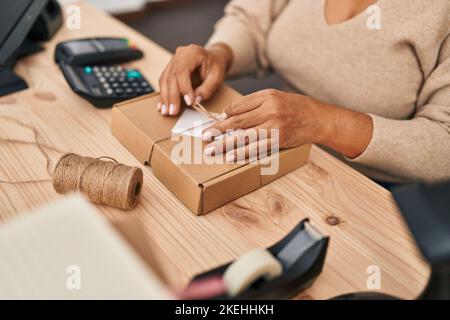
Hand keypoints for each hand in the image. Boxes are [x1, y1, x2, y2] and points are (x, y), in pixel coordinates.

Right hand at [157, 43, 232, 115]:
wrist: (213, 57)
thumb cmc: (216, 65)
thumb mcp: (217, 77)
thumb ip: (207, 89)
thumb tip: (195, 101)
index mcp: (193, 52)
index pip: (183, 71)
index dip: (184, 88)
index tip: (188, 102)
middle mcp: (180, 54)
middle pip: (171, 76)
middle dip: (172, 96)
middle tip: (172, 111)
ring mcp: (173, 61)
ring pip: (164, 80)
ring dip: (165, 97)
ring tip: (166, 111)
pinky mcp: (170, 68)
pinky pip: (164, 81)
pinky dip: (163, 94)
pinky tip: (162, 105)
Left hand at [202, 89, 324, 161]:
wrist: (319, 118)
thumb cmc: (295, 107)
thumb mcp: (275, 97)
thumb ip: (254, 104)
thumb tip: (231, 114)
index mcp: (266, 96)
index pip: (238, 106)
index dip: (223, 116)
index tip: (212, 123)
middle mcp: (269, 109)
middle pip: (237, 121)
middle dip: (218, 130)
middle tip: (204, 137)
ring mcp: (274, 125)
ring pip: (244, 135)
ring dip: (225, 143)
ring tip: (211, 149)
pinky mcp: (279, 139)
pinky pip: (257, 147)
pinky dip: (243, 152)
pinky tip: (231, 156)